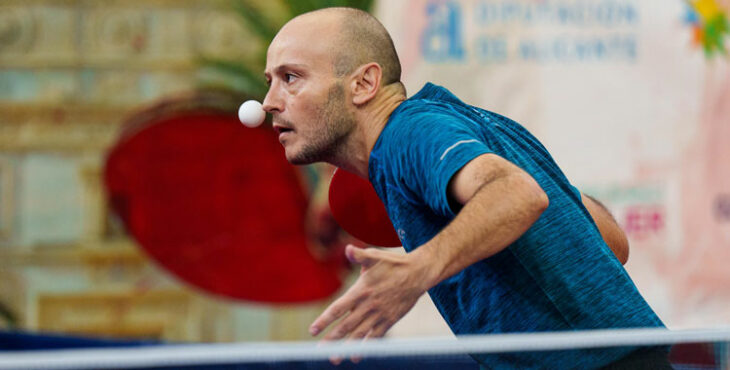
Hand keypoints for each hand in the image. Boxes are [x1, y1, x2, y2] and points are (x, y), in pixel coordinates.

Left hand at [309, 244, 432, 357]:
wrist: (418, 274)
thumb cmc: (393, 264)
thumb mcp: (375, 256)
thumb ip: (359, 255)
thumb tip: (348, 249)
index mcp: (361, 291)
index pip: (338, 308)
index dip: (325, 320)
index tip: (313, 330)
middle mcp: (369, 305)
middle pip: (346, 326)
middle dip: (332, 339)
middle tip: (319, 350)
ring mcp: (379, 315)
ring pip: (359, 335)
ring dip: (346, 348)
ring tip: (335, 359)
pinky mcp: (389, 320)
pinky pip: (375, 337)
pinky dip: (366, 347)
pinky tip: (357, 356)